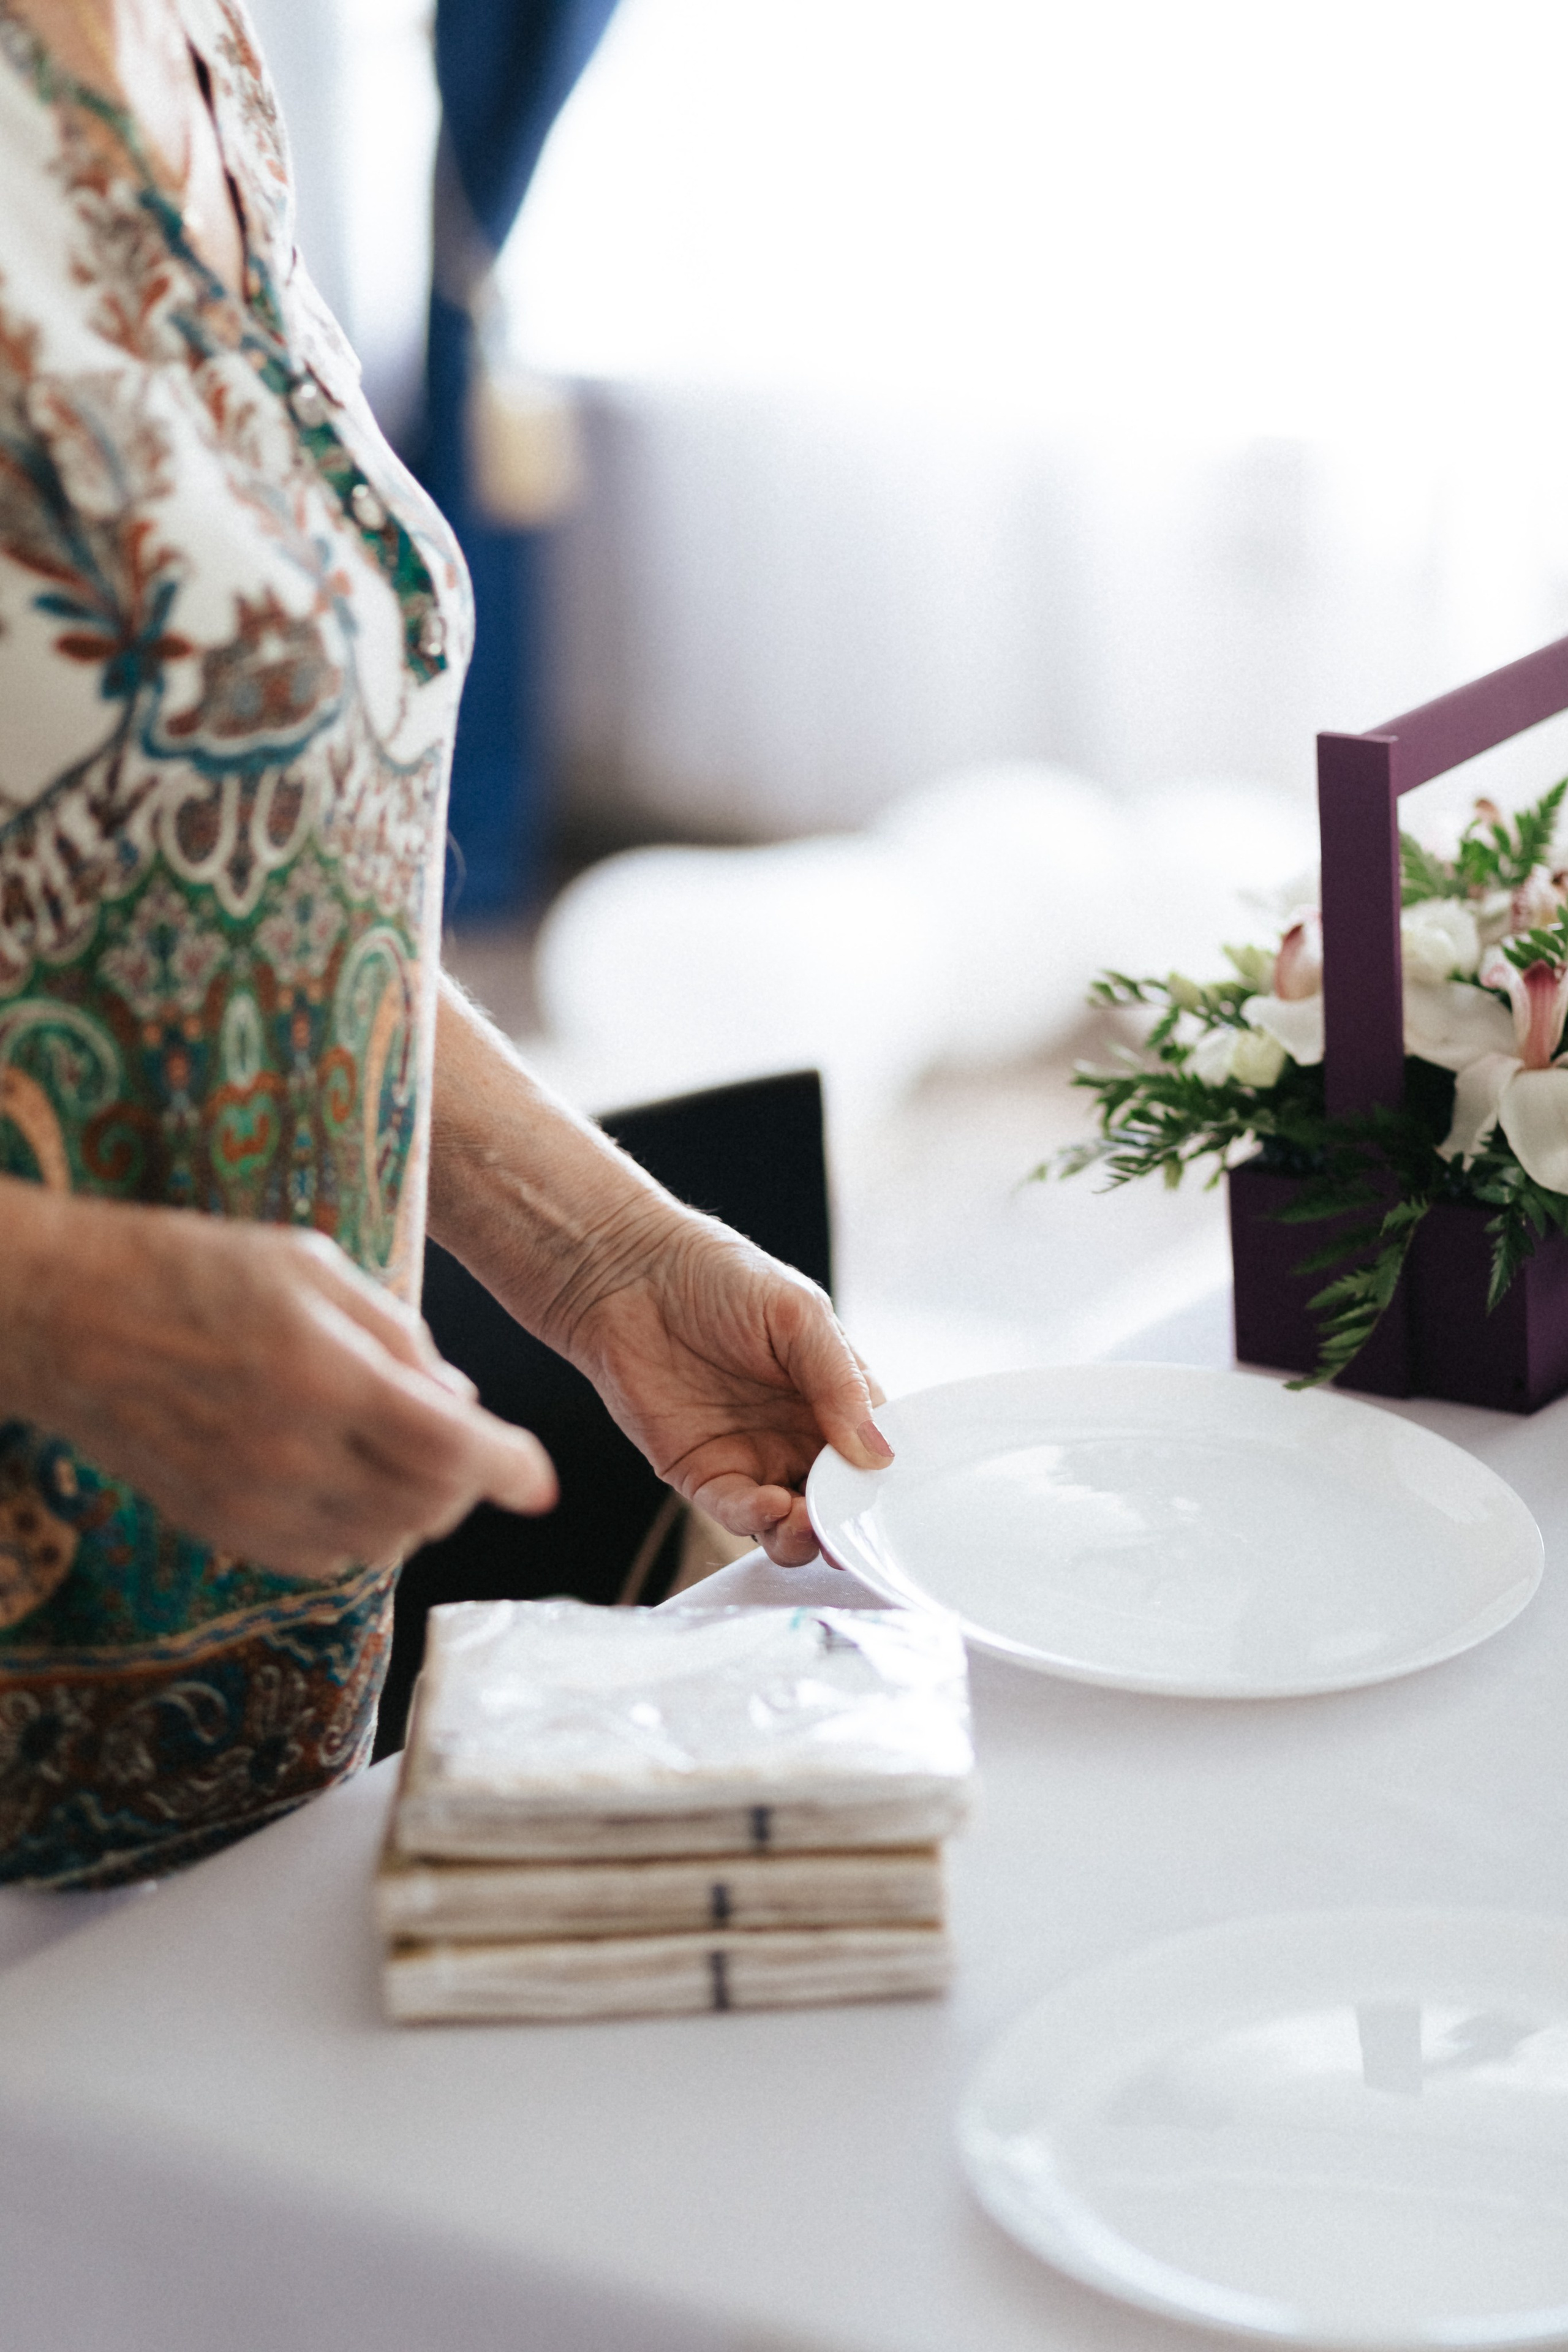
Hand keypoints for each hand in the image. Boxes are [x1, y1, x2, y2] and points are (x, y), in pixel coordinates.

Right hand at [2, 1188, 555, 1580]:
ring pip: (382, 1543)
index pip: (452, 1448)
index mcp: (324, 1374)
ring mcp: (252, 1502)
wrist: (66, 1316)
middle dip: (464, 1480)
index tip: (539, 1481)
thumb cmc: (193, 1270)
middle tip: (461, 1442)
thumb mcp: (312, 1267)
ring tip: (402, 1454)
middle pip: (428, 1506)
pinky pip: (325, 1557)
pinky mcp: (222, 1529)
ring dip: (416, 1508)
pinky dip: (361, 1530)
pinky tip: (349, 1479)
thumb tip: (463, 1405)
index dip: (510, 1468)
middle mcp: (292, 1453)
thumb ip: (399, 1336)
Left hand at [570, 1212, 892, 1566]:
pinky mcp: (703, 1473)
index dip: (886, 1481)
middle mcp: (798, 1434)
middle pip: (837, 1499)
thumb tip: (878, 1454)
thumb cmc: (721, 1277)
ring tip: (808, 1524)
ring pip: (791, 1521)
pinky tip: (771, 1506)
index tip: (893, 1502)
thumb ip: (839, 1381)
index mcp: (834, 1396)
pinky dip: (758, 1520)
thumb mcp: (798, 1314)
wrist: (631, 1276)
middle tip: (850, 1525)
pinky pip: (737, 1512)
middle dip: (846, 1521)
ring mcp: (753, 1457)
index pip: (874, 1452)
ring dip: (806, 1534)